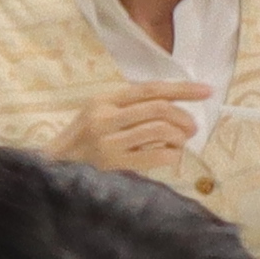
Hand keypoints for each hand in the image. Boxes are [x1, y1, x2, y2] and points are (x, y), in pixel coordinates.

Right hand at [52, 80, 213, 185]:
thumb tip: (173, 105)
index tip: (207, 91)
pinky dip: (172, 155)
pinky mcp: (113, 164)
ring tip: (180, 143)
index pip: (150, 89)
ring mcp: (108, 142)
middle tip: (193, 128)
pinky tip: (171, 157)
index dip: (182, 89)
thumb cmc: (81, 142)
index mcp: (103, 100)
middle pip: (159, 108)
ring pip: (160, 130)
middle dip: (184, 117)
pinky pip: (156, 156)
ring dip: (179, 137)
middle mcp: (104, 117)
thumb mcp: (98, 115)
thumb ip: (129, 107)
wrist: (52, 169)